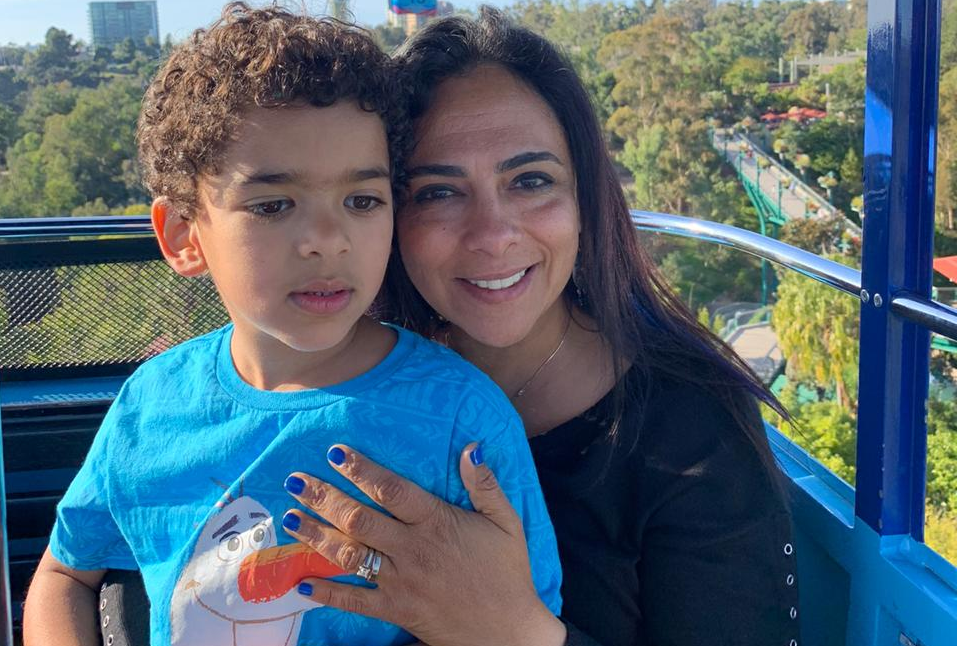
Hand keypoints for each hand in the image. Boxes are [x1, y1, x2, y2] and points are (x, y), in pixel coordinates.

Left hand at [282, 443, 565, 645]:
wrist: (508, 630)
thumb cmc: (507, 571)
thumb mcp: (506, 522)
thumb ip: (485, 484)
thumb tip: (470, 447)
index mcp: (437, 522)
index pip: (391, 489)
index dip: (360, 469)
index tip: (334, 453)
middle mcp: (413, 549)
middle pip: (359, 519)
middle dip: (323, 498)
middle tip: (294, 480)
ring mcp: (400, 581)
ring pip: (349, 555)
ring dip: (316, 536)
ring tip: (289, 519)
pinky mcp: (395, 609)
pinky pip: (354, 601)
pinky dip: (326, 593)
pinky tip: (301, 582)